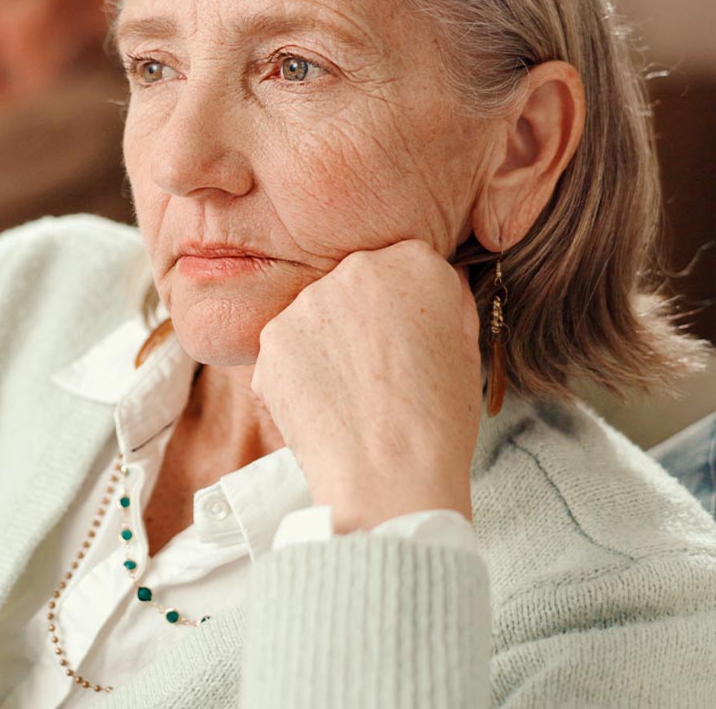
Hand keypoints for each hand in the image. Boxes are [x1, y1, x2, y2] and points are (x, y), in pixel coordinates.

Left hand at [250, 240, 482, 532]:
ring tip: (352, 393)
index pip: (405, 263)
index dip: (408, 303)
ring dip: (328, 342)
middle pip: (356, 283)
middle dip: (362, 316)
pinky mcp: (272, 337)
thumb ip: (449, 300)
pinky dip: (299, 371)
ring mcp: (307, 302)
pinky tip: (323, 403)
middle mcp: (356, 269)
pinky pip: (286, 346)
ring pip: (317, 313)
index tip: (410, 337)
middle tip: (379, 368)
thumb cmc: (437, 420)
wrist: (388, 476)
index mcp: (415, 263)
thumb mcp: (466, 348)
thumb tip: (440, 280)